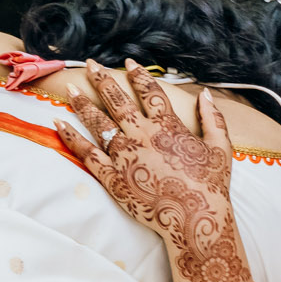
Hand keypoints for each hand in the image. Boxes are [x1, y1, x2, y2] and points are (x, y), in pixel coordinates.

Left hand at [55, 60, 252, 281]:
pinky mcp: (112, 177)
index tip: (128, 63)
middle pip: (117, 101)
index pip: (149, 92)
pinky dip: (71, 137)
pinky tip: (59, 124)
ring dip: (83, 104)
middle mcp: (142, 135)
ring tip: (71, 90)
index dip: (139, 75)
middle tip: (90, 65)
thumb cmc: (211, 184)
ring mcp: (124, 155)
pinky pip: (86, 153)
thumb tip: (205, 93)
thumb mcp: (221, 146)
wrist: (195, 218)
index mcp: (167, 126)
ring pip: (97, 123)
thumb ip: (213, 117)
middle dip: (102, 80)